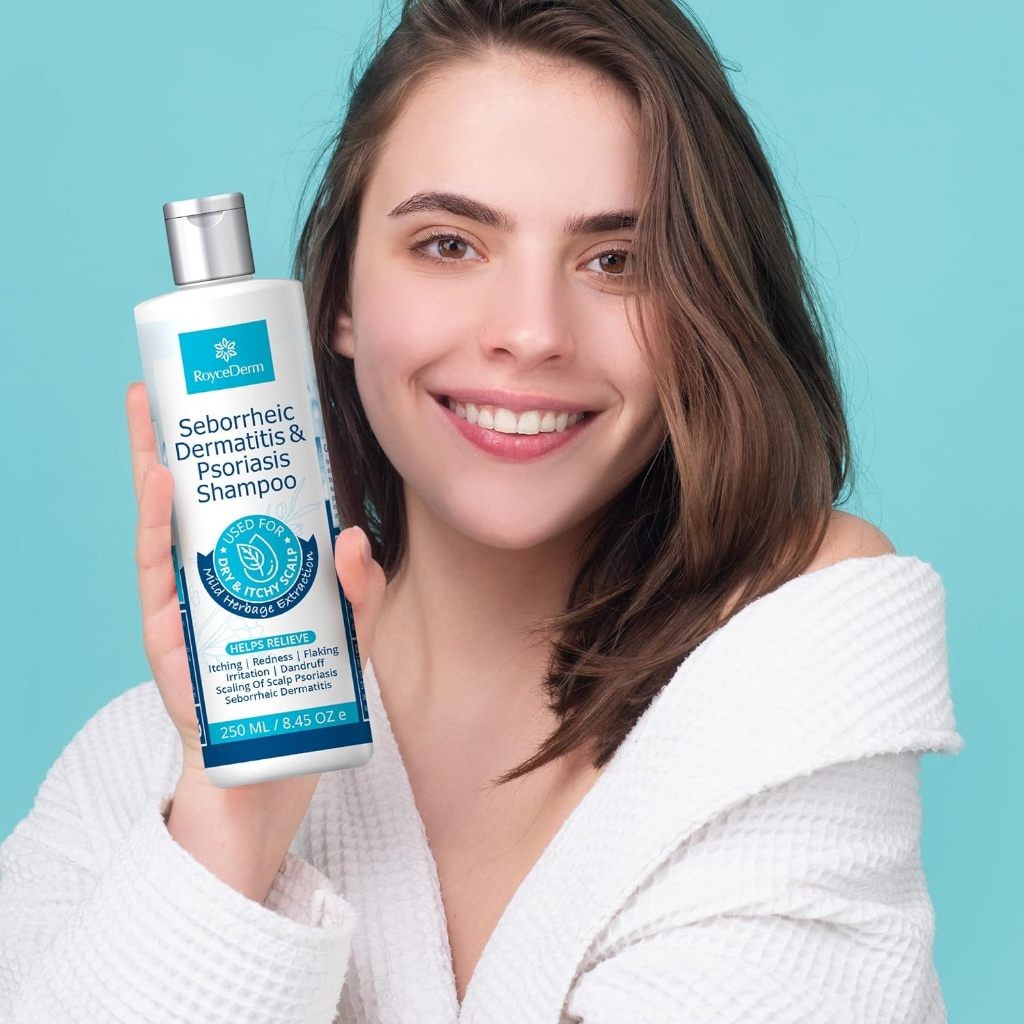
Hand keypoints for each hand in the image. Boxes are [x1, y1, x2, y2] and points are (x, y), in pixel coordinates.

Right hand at [125, 380, 386, 779]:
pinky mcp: (168, 631)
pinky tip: (161, 482)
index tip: (220, 399)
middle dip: (170, 441)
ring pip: (162, 522)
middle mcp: (208, 576)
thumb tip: (353, 536)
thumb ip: (360, 588)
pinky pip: (157, 568)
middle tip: (157, 386)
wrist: (273, 765)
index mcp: (248, 569)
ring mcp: (184, 600)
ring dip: (152, 465)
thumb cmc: (306, 691)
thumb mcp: (349, 632)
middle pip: (187, 499)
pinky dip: (157, 523)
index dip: (223, 452)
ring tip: (147, 413)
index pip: (232, 502)